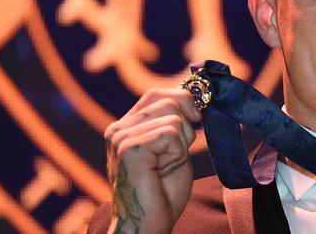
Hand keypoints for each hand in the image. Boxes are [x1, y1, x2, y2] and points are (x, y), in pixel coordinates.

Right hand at [104, 88, 201, 233]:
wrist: (148, 225)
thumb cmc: (163, 192)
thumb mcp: (174, 149)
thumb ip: (176, 123)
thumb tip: (196, 95)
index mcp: (126, 126)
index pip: (157, 94)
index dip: (184, 99)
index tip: (197, 117)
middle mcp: (118, 129)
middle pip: (168, 100)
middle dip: (186, 128)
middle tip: (174, 157)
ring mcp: (121, 138)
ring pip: (173, 118)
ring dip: (181, 146)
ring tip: (164, 167)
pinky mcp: (129, 148)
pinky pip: (171, 134)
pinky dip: (176, 155)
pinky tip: (162, 172)